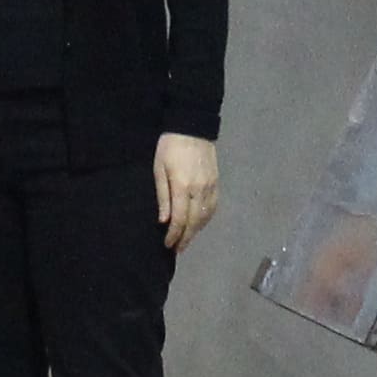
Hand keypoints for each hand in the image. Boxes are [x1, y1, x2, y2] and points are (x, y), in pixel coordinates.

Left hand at [152, 133, 218, 253]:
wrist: (192, 126)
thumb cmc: (169, 147)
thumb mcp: (159, 169)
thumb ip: (163, 196)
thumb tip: (164, 221)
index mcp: (182, 186)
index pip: (180, 219)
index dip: (174, 235)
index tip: (168, 245)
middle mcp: (199, 189)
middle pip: (194, 222)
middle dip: (186, 238)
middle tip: (177, 249)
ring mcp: (210, 186)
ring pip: (205, 216)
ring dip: (196, 231)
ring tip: (186, 240)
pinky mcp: (217, 182)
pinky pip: (213, 207)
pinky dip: (206, 219)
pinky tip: (199, 224)